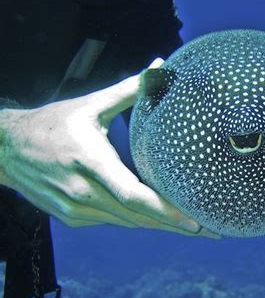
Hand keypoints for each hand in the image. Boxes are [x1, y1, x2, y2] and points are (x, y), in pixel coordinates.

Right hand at [0, 58, 217, 237]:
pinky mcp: (71, 218)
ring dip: (159, 226)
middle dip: (175, 225)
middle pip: (137, 217)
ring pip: (127, 224)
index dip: (166, 211)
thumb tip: (161, 66)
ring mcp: (75, 210)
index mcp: (89, 161)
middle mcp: (82, 192)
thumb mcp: (90, 105)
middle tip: (211, 230)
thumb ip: (129, 90)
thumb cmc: (53, 123)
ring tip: (192, 227)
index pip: (134, 196)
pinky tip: (157, 219)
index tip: (196, 221)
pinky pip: (113, 222)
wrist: (7, 150)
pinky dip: (137, 221)